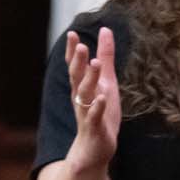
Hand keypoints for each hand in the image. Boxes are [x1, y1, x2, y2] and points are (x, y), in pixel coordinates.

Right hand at [64, 28, 121, 171]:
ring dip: (89, 80)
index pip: (75, 67)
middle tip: (82, 45)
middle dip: (78, 62)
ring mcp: (86, 113)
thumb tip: (106, 30)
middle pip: (77, 78)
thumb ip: (105, 57)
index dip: (73, 52)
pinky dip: (97, 107)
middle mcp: (81, 98)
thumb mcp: (106, 81)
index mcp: (82, 87)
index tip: (72, 34)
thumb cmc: (101, 112)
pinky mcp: (95, 128)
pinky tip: (102, 98)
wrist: (93, 150)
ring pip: (85, 95)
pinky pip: (94, 116)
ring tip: (94, 64)